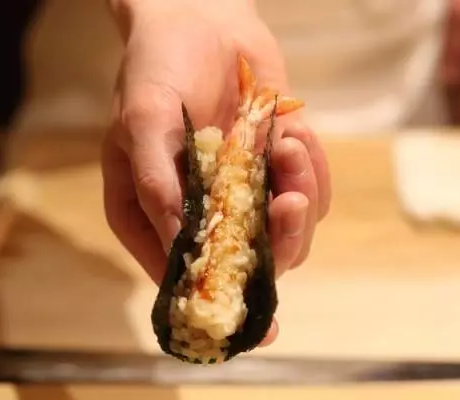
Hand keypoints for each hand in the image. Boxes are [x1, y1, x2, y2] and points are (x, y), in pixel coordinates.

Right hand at [102, 0, 330, 344]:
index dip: (225, 302)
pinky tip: (292, 133)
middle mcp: (200, 212)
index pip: (188, 275)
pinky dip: (313, 168)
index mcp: (153, 212)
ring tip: (288, 143)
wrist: (201, 18)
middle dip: (279, 238)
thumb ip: (158, 185)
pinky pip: (312, 192)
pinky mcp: (277, 168)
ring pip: (289, 231)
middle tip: (288, 199)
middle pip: (250, 262)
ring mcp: (242, 192)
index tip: (263, 323)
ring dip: (300, 190)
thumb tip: (182, 250)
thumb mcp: (145, 119)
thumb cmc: (158, 65)